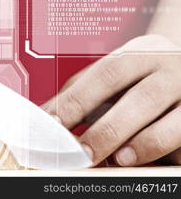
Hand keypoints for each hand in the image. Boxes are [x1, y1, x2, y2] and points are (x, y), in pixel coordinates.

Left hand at [42, 35, 180, 165]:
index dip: (77, 100)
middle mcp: (170, 67)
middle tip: (82, 153)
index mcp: (140, 53)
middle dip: (107, 129)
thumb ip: (82, 92)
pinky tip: (153, 163)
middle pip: (139, 98)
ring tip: (118, 159)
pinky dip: (167, 152)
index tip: (52, 124)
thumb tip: (46, 116)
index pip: (106, 74)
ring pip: (171, 121)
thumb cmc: (138, 80)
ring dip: (142, 144)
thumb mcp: (113, 77)